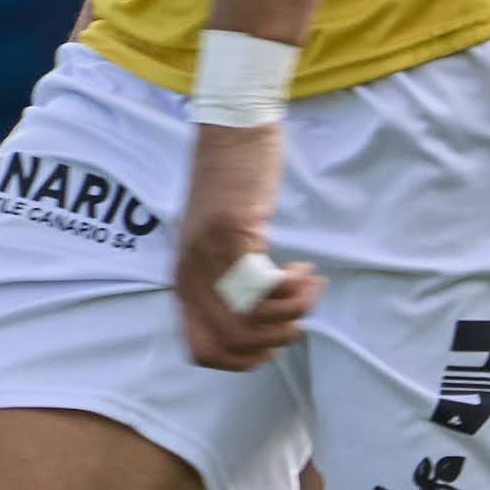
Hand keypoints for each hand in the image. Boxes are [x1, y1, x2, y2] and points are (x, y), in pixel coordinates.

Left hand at [172, 123, 318, 372]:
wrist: (231, 129)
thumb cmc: (230, 186)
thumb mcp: (216, 246)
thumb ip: (224, 284)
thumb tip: (255, 330)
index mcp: (183, 283)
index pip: (202, 352)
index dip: (243, 360)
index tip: (272, 338)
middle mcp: (189, 274)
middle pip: (234, 343)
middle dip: (277, 338)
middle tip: (298, 309)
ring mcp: (207, 254)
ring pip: (252, 320)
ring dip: (291, 311)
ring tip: (305, 285)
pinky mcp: (231, 232)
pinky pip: (263, 285)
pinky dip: (291, 287)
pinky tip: (301, 268)